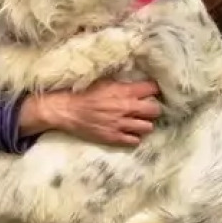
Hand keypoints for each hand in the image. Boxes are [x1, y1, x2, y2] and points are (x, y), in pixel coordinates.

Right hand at [19, 79, 161, 146]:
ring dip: (144, 124)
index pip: (152, 89)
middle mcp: (126, 107)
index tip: (151, 92)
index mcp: (124, 91)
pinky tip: (128, 132)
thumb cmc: (84, 93)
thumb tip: (136, 81)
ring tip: (138, 122)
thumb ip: (122, 84)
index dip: (154, 90)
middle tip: (146, 109)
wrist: (67, 110)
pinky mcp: (114, 137)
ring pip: (148, 127)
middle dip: (152, 109)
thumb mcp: (104, 81)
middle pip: (155, 110)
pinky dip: (134, 137)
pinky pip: (134, 140)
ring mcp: (121, 124)